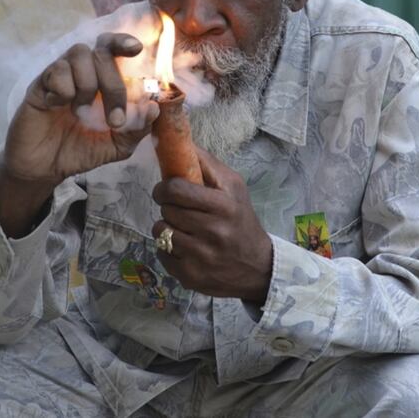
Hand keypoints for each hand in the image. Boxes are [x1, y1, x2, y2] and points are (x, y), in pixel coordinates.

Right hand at [0, 33, 157, 236]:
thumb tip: (154, 107)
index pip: (112, 47)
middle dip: (114, 85)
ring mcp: (60, 75)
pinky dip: (64, 88)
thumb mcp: (117, 146)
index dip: (123, 42)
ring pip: (79, 53)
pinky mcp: (39, 85)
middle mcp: (82, 72)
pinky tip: (59, 106)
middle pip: (102, 51)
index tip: (136, 49)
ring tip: (82, 112)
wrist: (46, 169)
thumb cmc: (81, 151)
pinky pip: (56, 70)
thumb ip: (137, 128)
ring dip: (88, 84)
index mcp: (102, 80)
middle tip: (114, 120)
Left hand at [151, 146, 272, 302]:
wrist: (258, 266)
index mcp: (223, 205)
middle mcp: (213, 231)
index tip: (167, 190)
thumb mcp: (234, 187)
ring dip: (166, 227)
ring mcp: (201, 257)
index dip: (165, 188)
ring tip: (181, 228)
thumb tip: (180, 142)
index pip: (177, 190)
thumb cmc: (241, 219)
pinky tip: (184, 248)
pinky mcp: (190, 277)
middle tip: (177, 209)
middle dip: (168, 207)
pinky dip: (168, 249)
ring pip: (161, 232)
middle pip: (167, 210)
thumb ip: (207, 164)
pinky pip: (162, 254)